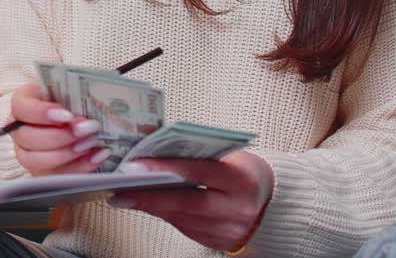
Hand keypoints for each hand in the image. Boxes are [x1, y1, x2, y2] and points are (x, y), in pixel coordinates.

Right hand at [7, 82, 109, 175]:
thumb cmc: (72, 103)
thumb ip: (73, 101)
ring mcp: (27, 153)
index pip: (21, 107)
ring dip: (66, 154)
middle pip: (27, 137)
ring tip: (91, 144)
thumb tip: (82, 118)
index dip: (41, 112)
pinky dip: (78, 168)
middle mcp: (20, 130)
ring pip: (34, 160)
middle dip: (59, 136)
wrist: (79, 120)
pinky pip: (53, 176)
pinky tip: (96, 156)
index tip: (67, 115)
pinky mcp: (40, 172)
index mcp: (23, 105)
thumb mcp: (71, 95)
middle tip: (85, 130)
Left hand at [108, 150, 273, 251]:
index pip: (198, 171)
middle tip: (122, 189)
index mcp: (241, 179)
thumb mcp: (230, 157)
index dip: (165, 167)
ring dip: (152, 206)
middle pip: (188, 202)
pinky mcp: (221, 242)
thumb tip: (155, 154)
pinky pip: (187, 228)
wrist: (274, 203)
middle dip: (151, 195)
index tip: (136, 165)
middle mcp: (237, 207)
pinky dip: (166, 215)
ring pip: (183, 218)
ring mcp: (230, 229)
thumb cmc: (245, 172)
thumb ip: (198, 156)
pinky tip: (149, 206)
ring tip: (127, 196)